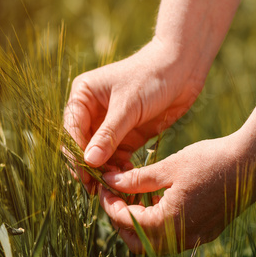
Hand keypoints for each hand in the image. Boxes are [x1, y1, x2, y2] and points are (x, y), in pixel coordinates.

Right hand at [63, 37, 205, 182]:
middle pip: (83, 145)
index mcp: (83, 96)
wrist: (183, 68)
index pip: (72, 130)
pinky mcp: (129, 134)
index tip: (84, 176)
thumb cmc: (151, 77)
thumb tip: (88, 161)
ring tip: (113, 187)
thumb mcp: (128, 106)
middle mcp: (93, 111)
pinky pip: (118, 156)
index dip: (76, 154)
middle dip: (89, 166)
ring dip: (105, 171)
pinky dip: (120, 168)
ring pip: (100, 155)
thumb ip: (108, 135)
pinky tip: (127, 178)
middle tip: (96, 189)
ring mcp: (111, 124)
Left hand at [100, 132, 250, 253]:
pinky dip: (160, 223)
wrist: (252, 163)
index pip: (126, 221)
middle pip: (138, 242)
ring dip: (141, 223)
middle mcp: (181, 237)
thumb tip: (109, 181)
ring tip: (136, 195)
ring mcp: (195, 237)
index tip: (104, 186)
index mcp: (168, 221)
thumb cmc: (209, 161)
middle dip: (121, 221)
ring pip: (156, 242)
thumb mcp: (168, 167)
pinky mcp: (206, 232)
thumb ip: (136, 179)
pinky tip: (159, 199)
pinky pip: (174, 236)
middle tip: (116, 196)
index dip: (109, 204)